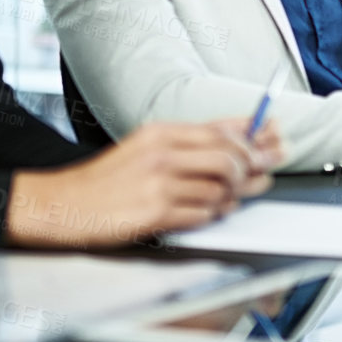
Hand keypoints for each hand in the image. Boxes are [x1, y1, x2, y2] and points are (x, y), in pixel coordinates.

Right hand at [7, 119, 282, 248]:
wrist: (62, 204)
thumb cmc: (106, 179)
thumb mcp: (146, 146)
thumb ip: (191, 140)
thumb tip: (240, 133)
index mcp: (162, 131)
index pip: (222, 128)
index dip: (257, 133)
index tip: (278, 135)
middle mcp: (163, 153)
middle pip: (230, 155)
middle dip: (255, 165)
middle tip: (266, 171)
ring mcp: (159, 183)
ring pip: (221, 185)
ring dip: (234, 194)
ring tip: (235, 195)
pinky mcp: (154, 213)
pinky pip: (203, 212)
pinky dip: (214, 213)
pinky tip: (213, 210)